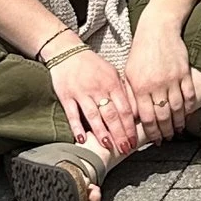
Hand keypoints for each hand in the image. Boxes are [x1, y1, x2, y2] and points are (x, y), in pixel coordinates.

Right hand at [48, 41, 139, 157]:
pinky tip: (82, 139)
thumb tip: (135, 111)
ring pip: (93, 116)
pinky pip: (72, 114)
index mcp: (112, 83)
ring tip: (108, 146)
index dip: (130, 126)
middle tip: (125, 148)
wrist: (67, 52)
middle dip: (119, 134)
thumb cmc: (93, 65)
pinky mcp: (66, 96)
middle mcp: (98, 89)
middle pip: (111, 115)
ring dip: (101, 132)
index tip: (134, 140)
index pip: (124, 108)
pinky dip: (77, 127)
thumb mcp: (112, 73)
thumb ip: (122, 91)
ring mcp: (81, 93)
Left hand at [124, 14, 198, 144]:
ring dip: (177, 123)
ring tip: (176, 131)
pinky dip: (189, 108)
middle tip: (166, 139)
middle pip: (163, 116)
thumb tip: (133, 116)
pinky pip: (189, 96)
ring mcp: (173, 79)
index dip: (151, 132)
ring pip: (177, 109)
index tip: (154, 139)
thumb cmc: (141, 51)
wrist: (158, 29)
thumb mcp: (129, 72)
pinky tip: (186, 115)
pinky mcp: (184, 73)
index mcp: (140, 86)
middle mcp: (157, 85)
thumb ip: (131, 95)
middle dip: (165, 131)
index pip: (147, 117)